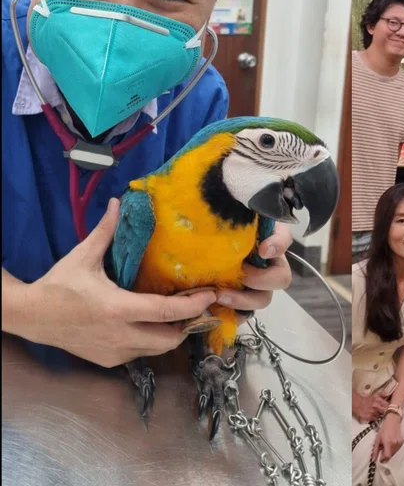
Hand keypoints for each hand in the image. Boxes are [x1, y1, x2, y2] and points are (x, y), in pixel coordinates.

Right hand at [22, 199, 218, 367]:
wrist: (30, 317)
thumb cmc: (58, 285)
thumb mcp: (83, 256)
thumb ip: (106, 231)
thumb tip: (117, 203)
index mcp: (118, 309)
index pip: (167, 312)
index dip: (194, 305)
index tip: (212, 295)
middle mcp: (121, 335)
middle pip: (171, 339)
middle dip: (188, 324)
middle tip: (196, 305)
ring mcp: (115, 352)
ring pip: (157, 349)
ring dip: (170, 333)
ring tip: (176, 313)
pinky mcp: (108, 361)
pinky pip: (140, 353)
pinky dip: (150, 341)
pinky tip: (149, 324)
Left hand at [216, 223, 293, 315]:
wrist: (196, 256)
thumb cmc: (215, 234)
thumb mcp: (230, 222)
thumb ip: (241, 217)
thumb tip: (243, 217)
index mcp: (267, 242)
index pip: (284, 239)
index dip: (277, 246)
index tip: (262, 250)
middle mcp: (267, 266)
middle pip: (282, 277)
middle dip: (262, 278)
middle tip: (241, 273)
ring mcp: (256, 287)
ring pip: (263, 299)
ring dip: (244, 299)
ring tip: (220, 295)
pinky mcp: (241, 304)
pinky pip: (245, 314)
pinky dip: (233, 314)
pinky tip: (217, 309)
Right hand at [352, 390, 388, 422]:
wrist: (358, 404)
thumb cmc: (368, 400)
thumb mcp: (375, 395)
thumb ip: (382, 394)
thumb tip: (388, 394)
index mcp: (378, 400)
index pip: (387, 405)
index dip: (389, 407)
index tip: (389, 408)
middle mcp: (375, 406)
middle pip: (385, 411)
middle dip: (385, 412)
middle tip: (384, 411)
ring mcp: (372, 412)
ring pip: (380, 416)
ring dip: (380, 415)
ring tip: (378, 412)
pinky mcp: (369, 417)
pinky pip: (376, 419)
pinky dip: (375, 417)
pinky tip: (374, 415)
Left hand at [373, 412, 403, 460]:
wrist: (393, 420)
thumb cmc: (384, 429)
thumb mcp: (377, 439)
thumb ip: (375, 450)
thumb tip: (373, 460)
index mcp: (388, 443)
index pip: (387, 457)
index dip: (383, 460)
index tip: (380, 460)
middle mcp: (395, 444)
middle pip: (391, 456)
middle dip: (386, 456)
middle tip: (382, 452)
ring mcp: (399, 443)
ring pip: (394, 453)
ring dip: (390, 453)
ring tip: (387, 447)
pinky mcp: (402, 442)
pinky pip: (397, 449)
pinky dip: (394, 449)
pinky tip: (391, 444)